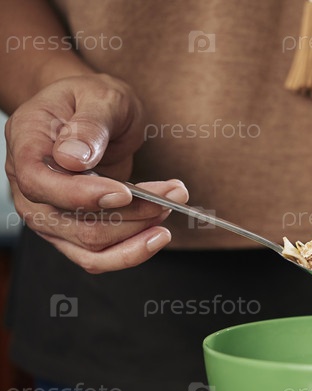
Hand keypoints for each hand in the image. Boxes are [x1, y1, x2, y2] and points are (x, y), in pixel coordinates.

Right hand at [4, 73, 188, 272]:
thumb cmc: (93, 100)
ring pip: (90, 245)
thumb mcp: (100, 97)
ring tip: (169, 205)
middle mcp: (29, 186)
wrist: (94, 114)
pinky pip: (96, 257)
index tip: (125, 193)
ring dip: (138, 231)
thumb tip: (73, 158)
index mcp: (26, 144)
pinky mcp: (71, 231)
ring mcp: (48, 213)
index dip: (81, 195)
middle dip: (131, 213)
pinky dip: (131, 252)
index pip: (39, 183)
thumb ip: (89, 125)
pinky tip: (156, 235)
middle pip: (72, 221)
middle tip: (171, 193)